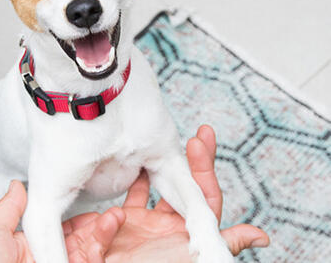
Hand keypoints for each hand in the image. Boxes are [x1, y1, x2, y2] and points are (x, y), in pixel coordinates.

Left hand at [0, 180, 125, 262]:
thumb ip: (10, 209)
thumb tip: (17, 186)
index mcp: (30, 250)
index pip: (62, 232)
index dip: (81, 219)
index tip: (94, 208)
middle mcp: (49, 262)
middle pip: (82, 242)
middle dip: (99, 225)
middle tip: (113, 211)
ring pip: (91, 252)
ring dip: (106, 233)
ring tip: (117, 216)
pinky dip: (104, 249)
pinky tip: (111, 232)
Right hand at [105, 125, 269, 262]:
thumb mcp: (195, 258)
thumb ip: (223, 243)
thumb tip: (263, 237)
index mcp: (189, 233)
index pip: (203, 194)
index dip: (205, 166)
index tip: (201, 139)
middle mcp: (170, 225)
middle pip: (184, 184)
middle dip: (189, 157)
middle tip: (199, 133)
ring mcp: (146, 222)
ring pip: (156, 184)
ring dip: (161, 164)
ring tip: (162, 143)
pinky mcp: (122, 221)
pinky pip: (128, 196)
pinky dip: (130, 183)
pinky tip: (131, 178)